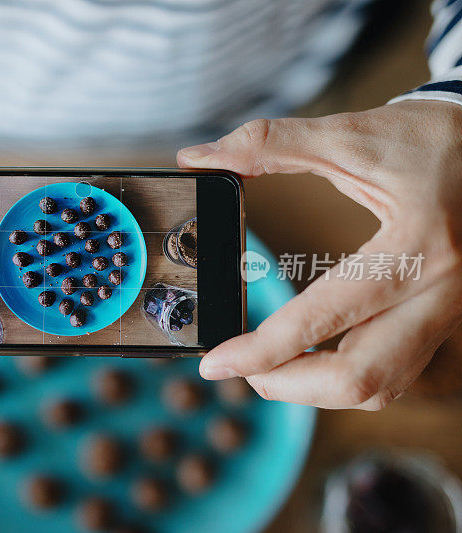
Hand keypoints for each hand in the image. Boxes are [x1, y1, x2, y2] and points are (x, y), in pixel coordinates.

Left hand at [178, 100, 461, 409]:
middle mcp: (440, 293)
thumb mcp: (349, 135)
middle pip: (359, 379)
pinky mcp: (446, 320)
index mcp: (415, 247)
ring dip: (317, 390)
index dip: (259, 348)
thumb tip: (196, 157)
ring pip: (381, 388)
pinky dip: (349, 378)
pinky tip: (315, 358)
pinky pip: (397, 374)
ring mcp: (448, 313)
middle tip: (239, 371)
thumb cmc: (429, 138)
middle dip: (287, 386)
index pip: (323, 316)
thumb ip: (268, 145)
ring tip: (269, 367)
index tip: (214, 363)